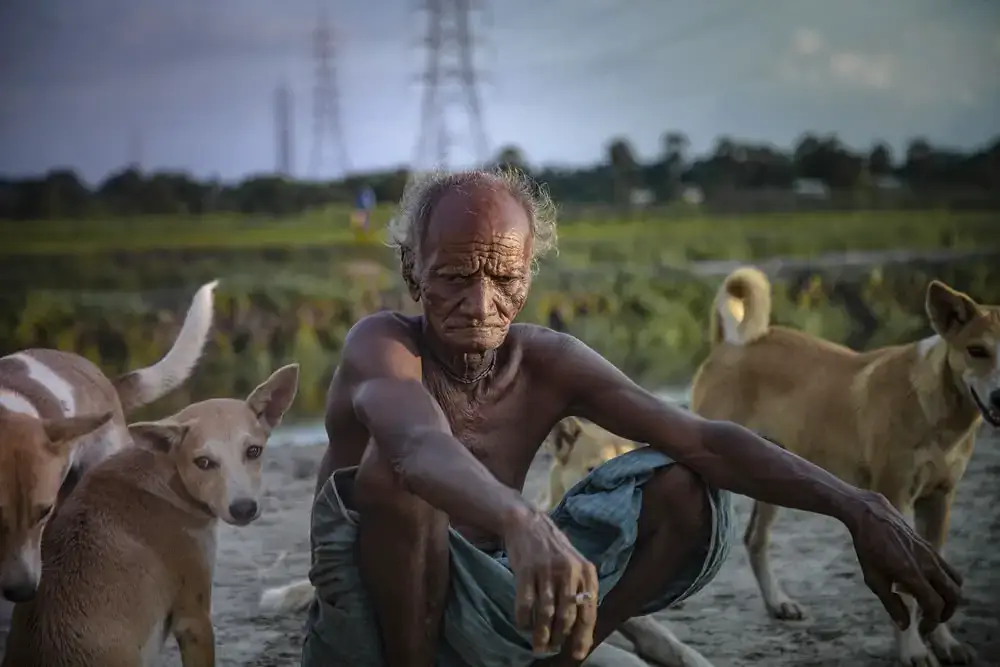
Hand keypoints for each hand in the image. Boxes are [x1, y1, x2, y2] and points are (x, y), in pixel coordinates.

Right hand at [503, 508, 598, 658]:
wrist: (527, 523)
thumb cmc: (553, 549)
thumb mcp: (575, 564)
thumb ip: (581, 589)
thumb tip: (582, 627)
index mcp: (586, 572)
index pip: (588, 611)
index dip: (583, 636)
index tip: (578, 654)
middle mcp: (569, 572)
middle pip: (567, 616)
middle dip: (561, 638)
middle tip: (553, 649)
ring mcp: (547, 572)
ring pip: (546, 613)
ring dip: (542, 634)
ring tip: (539, 647)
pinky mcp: (526, 571)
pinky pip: (525, 604)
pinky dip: (524, 620)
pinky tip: (523, 627)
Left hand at [848, 491, 962, 632]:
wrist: (870, 515)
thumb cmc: (868, 547)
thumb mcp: (873, 579)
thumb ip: (891, 603)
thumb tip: (904, 625)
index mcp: (913, 574)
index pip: (935, 606)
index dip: (931, 622)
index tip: (922, 628)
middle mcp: (928, 565)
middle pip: (954, 596)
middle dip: (947, 613)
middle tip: (932, 619)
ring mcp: (932, 554)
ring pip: (956, 582)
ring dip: (950, 597)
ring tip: (934, 604)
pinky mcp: (931, 547)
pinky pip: (949, 569)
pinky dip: (946, 582)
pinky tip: (925, 584)